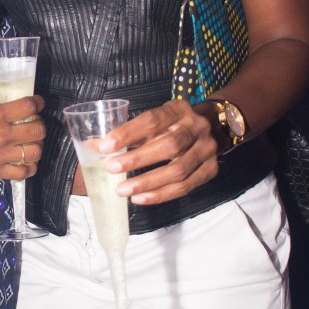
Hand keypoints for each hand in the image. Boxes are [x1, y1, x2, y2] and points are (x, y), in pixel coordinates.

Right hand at [0, 95, 45, 180]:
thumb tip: (8, 108)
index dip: (37, 102)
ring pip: (35, 152)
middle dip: (38, 123)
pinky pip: (22, 173)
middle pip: (37, 130)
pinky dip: (28, 166)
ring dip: (36, 145)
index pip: (29, 107)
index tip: (37, 102)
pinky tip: (23, 160)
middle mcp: (0, 136)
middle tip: (33, 122)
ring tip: (29, 142)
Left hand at [99, 100, 218, 204]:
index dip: (128, 133)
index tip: (105, 146)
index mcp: (179, 110)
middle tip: (111, 168)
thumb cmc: (175, 125)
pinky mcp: (211, 169)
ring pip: (178, 170)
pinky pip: (185, 187)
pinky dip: (161, 195)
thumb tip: (92, 146)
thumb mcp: (156, 120)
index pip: (153, 120)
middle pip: (169, 146)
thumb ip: (129, 133)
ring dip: (147, 182)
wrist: (216, 127)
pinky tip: (140, 198)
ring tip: (122, 190)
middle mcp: (196, 128)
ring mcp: (207, 149)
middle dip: (137, 159)